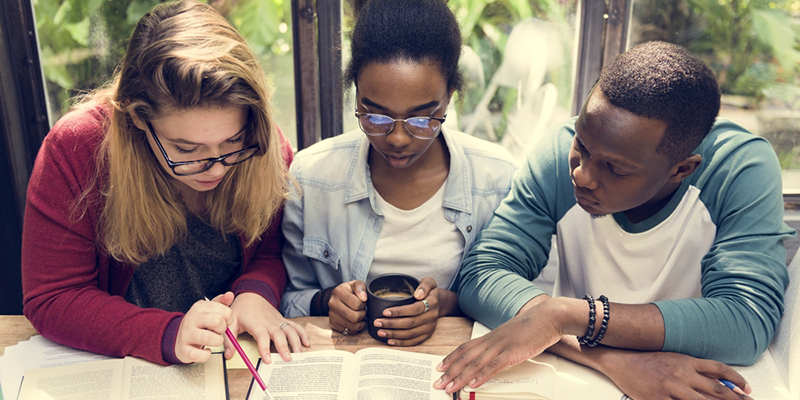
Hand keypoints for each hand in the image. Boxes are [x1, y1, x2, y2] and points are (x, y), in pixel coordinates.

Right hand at [175, 292, 233, 363]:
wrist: (177, 338)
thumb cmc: (198, 323)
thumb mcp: (209, 310)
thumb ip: (221, 302)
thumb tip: (230, 295)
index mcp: (200, 307)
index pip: (225, 311)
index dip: (229, 319)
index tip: (224, 322)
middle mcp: (191, 319)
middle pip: (217, 321)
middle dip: (222, 329)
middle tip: (218, 331)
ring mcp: (186, 335)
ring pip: (207, 338)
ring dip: (217, 341)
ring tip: (215, 341)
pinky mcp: (184, 350)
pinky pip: (198, 354)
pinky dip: (206, 355)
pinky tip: (206, 351)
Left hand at [228, 292, 309, 363]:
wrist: (251, 295)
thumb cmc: (241, 310)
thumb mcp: (231, 323)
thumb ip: (229, 339)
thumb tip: (228, 355)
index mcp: (256, 323)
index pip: (262, 336)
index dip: (265, 348)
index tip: (268, 360)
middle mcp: (269, 322)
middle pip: (279, 334)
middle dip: (285, 347)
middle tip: (288, 360)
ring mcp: (278, 321)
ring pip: (290, 330)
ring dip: (296, 342)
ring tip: (299, 354)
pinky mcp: (283, 321)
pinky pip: (295, 326)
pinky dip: (303, 334)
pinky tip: (307, 343)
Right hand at [328, 280, 367, 334]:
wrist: (338, 297)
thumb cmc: (350, 291)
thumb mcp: (356, 284)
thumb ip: (361, 288)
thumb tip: (364, 298)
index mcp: (339, 291)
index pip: (357, 304)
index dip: (364, 305)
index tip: (363, 302)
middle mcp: (333, 303)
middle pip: (355, 317)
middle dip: (363, 314)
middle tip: (363, 310)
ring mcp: (332, 314)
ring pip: (353, 326)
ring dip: (360, 322)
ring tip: (360, 316)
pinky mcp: (332, 323)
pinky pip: (348, 331)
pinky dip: (355, 328)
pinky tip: (355, 321)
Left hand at [374, 276, 444, 345]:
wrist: (438, 302)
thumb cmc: (428, 291)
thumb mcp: (429, 282)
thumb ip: (424, 285)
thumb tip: (418, 294)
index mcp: (432, 303)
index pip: (414, 309)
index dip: (399, 311)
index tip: (385, 312)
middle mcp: (432, 316)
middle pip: (410, 323)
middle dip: (392, 324)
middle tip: (377, 322)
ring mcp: (430, 327)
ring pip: (410, 334)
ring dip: (394, 334)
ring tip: (380, 332)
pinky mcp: (427, 335)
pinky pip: (414, 341)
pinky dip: (401, 343)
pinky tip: (390, 341)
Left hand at [434, 301, 563, 393]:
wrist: (548, 316)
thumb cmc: (534, 325)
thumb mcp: (513, 335)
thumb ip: (503, 343)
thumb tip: (498, 354)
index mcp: (492, 336)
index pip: (466, 347)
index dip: (452, 357)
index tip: (440, 366)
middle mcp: (492, 340)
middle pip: (465, 357)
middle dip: (450, 371)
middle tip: (437, 382)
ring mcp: (502, 346)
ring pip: (475, 363)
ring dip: (460, 377)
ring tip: (449, 387)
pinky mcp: (513, 352)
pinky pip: (494, 366)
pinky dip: (482, 376)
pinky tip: (473, 384)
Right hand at [601, 351, 752, 399]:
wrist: (620, 360)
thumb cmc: (646, 360)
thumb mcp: (673, 359)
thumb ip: (694, 369)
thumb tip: (718, 383)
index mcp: (686, 362)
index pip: (719, 370)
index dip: (737, 381)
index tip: (747, 391)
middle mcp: (682, 374)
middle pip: (716, 390)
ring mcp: (670, 388)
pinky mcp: (657, 399)